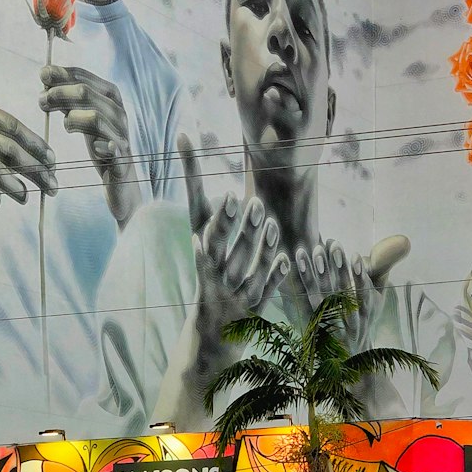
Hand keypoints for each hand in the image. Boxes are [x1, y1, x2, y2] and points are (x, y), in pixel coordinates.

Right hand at [0, 96, 55, 235]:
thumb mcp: (0, 148)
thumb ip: (22, 146)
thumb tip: (50, 160)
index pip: (12, 126)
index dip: (36, 145)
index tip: (52, 162)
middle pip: (8, 148)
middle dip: (35, 168)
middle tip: (51, 185)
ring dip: (17, 187)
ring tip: (24, 197)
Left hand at [39, 64, 141, 227]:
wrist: (121, 182)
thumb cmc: (100, 145)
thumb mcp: (83, 117)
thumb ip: (68, 98)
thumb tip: (45, 75)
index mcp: (111, 98)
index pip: (85, 77)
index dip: (63, 74)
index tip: (42, 75)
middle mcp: (118, 113)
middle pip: (86, 93)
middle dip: (59, 94)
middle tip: (41, 101)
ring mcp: (121, 136)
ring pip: (96, 118)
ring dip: (72, 118)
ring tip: (63, 125)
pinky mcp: (122, 160)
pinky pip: (113, 149)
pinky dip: (103, 146)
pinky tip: (94, 148)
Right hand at [179, 133, 289, 343]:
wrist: (211, 333)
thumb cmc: (209, 271)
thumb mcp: (202, 235)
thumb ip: (201, 195)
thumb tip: (185, 138)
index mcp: (201, 250)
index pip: (202, 221)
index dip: (213, 207)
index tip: (227, 193)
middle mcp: (213, 271)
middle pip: (220, 247)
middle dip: (232, 227)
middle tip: (247, 202)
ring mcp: (232, 292)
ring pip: (246, 267)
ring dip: (259, 246)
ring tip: (271, 224)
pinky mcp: (252, 309)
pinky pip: (265, 291)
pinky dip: (275, 275)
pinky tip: (287, 260)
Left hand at [293, 234, 409, 351]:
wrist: (350, 358)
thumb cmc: (364, 317)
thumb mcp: (377, 296)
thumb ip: (383, 269)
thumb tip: (402, 242)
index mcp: (368, 312)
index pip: (364, 293)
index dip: (360, 275)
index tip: (354, 255)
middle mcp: (350, 322)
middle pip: (343, 296)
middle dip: (336, 270)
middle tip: (328, 246)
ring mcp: (330, 327)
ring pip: (320, 300)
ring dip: (311, 275)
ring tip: (303, 252)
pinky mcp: (311, 328)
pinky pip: (302, 306)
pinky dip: (297, 287)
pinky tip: (291, 268)